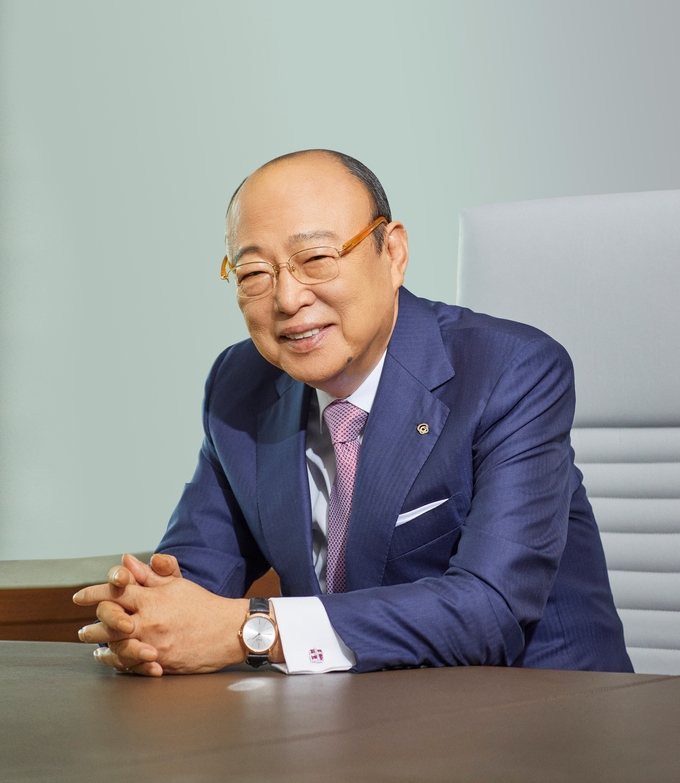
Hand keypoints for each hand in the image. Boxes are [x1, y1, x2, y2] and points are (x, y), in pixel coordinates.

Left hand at [74, 554, 247, 675]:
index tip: (79, 597)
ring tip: (93, 646)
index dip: (93, 592)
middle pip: (108, 621)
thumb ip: (151, 574)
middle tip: (83, 629)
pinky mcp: (159, 661)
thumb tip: (127, 561)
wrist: (228, 631)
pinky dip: (116, 662)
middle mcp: (149, 621)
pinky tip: (112, 659)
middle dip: (92, 625)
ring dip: (100, 646)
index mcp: (153, 598)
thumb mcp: (178, 584)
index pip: (115, 591)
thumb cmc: (204, 605)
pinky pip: (130, 664)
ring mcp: (153, 643)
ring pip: (115, 645)